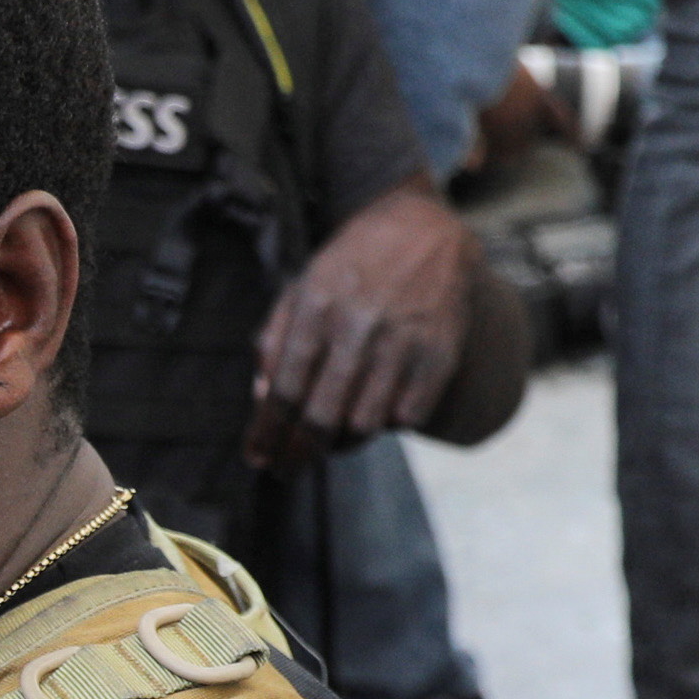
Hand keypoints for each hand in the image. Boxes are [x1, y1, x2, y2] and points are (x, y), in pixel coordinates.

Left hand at [246, 180, 473, 470]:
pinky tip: (376, 412)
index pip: (286, 387)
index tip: (258, 458)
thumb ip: (275, 339)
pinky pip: (408, 416)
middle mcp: (360, 326)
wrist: (425, 228)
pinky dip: (387, 424)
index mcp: (317, 306)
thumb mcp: (302, 286)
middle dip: (298, 453)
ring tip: (330, 438)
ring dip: (342, 442)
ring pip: (364, 423)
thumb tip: (263, 398)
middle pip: (322, 415)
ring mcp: (404, 341)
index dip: (268, 432)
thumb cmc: (352, 264)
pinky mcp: (440, 353)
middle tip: (286, 469)